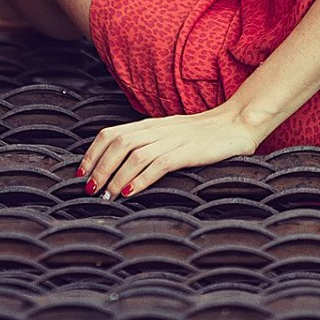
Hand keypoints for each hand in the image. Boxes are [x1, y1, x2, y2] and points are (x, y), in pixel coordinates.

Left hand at [77, 105, 264, 199]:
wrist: (237, 124)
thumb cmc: (204, 135)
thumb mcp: (171, 136)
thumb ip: (150, 144)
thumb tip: (123, 165)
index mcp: (151, 125)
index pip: (111, 133)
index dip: (93, 152)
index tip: (82, 173)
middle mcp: (157, 129)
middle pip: (118, 143)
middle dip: (99, 167)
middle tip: (90, 189)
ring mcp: (173, 139)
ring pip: (134, 154)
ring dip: (115, 176)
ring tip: (106, 195)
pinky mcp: (188, 152)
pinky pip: (159, 164)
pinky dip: (141, 179)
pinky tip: (130, 192)